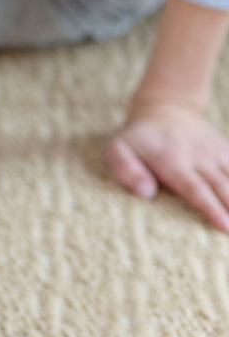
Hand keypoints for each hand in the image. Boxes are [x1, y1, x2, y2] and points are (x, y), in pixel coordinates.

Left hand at [106, 100, 228, 233]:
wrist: (164, 110)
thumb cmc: (138, 138)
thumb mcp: (118, 149)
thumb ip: (127, 170)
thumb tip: (146, 193)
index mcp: (173, 162)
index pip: (196, 189)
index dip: (212, 208)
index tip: (226, 227)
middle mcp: (199, 158)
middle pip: (223, 187)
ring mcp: (216, 153)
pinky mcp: (226, 151)